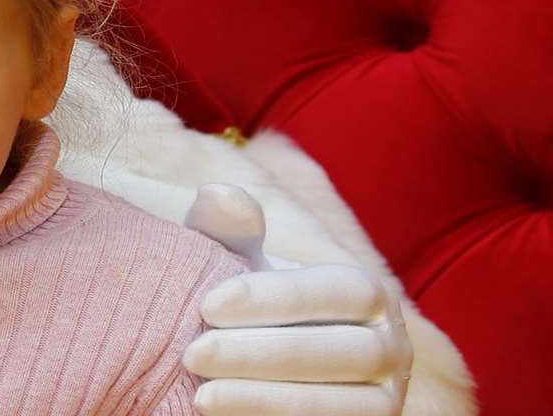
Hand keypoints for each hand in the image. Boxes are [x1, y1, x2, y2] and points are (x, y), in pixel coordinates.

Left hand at [183, 184, 413, 415]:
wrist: (256, 370)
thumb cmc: (249, 307)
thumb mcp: (238, 264)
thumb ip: (228, 230)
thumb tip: (217, 193)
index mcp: (369, 294)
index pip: (339, 290)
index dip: (276, 297)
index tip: (207, 304)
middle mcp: (393, 348)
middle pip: (342, 351)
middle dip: (261, 352)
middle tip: (192, 352)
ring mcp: (387, 400)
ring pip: (337, 401)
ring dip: (262, 396)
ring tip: (199, 392)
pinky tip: (214, 412)